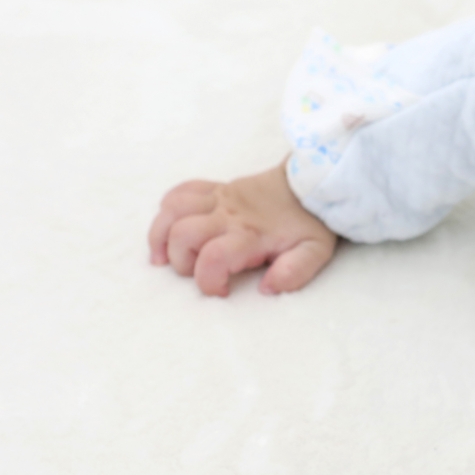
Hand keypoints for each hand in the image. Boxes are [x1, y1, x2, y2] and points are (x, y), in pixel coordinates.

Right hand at [148, 163, 337, 295]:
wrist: (311, 183)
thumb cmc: (310, 221)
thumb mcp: (314, 252)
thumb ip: (294, 273)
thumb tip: (267, 289)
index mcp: (250, 234)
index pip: (213, 258)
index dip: (209, 282)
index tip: (222, 291)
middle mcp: (228, 214)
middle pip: (182, 234)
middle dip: (181, 261)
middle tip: (197, 273)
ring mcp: (218, 198)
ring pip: (172, 211)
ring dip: (160, 236)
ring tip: (162, 257)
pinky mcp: (215, 188)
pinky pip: (180, 191)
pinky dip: (167, 210)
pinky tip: (170, 228)